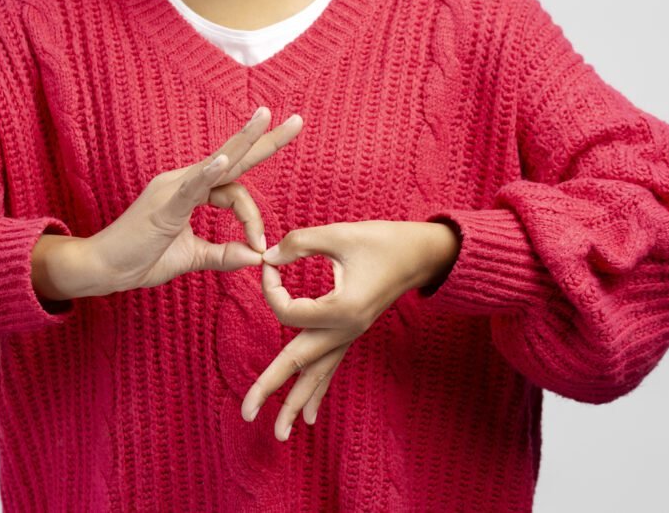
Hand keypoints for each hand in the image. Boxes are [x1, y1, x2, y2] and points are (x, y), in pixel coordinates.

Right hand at [53, 106, 303, 298]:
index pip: (234, 191)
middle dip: (264, 138)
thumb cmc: (140, 259)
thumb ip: (223, 254)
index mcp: (191, 192)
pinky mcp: (163, 205)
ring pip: (217, 163)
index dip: (253, 218)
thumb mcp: (192, 257)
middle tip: (297, 120)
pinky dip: (208, 172)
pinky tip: (226, 159)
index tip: (260, 246)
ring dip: (244, 141)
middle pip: (233, 156)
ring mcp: (172, 189)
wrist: (101, 269)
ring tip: (266, 118)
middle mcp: (183, 182)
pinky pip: (191, 186)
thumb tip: (256, 255)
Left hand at [241, 220, 460, 440]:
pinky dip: (317, 392)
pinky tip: (310, 417)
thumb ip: (299, 243)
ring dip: (296, 404)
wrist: (422, 255)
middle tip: (246, 414)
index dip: (270, 286)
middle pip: (300, 364)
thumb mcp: (338, 234)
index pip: (287, 311)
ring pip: (318, 376)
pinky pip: (330, 369)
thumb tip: (268, 257)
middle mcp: (345, 329)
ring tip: (279, 434)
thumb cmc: (383, 241)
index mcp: (341, 308)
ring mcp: (350, 336)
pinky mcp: (352, 334)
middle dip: (271, 388)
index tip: (268, 262)